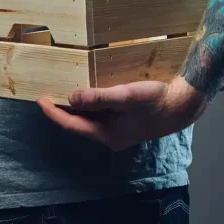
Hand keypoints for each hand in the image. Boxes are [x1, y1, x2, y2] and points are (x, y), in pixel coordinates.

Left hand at [37, 76, 207, 151]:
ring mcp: (118, 129)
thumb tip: (71, 97)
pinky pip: (101, 113)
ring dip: (76, 105)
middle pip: (79, 123)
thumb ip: (99, 97)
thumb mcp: (126, 96)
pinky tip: (88, 90)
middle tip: (46, 92)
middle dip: (62, 109)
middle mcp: (110, 136)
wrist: (184, 106)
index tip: (40, 99)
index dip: (54, 113)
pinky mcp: (125, 121)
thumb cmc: (156, 102)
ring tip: (61, 88)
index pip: (72, 125)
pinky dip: (90, 102)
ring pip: (90, 118)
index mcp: (107, 135)